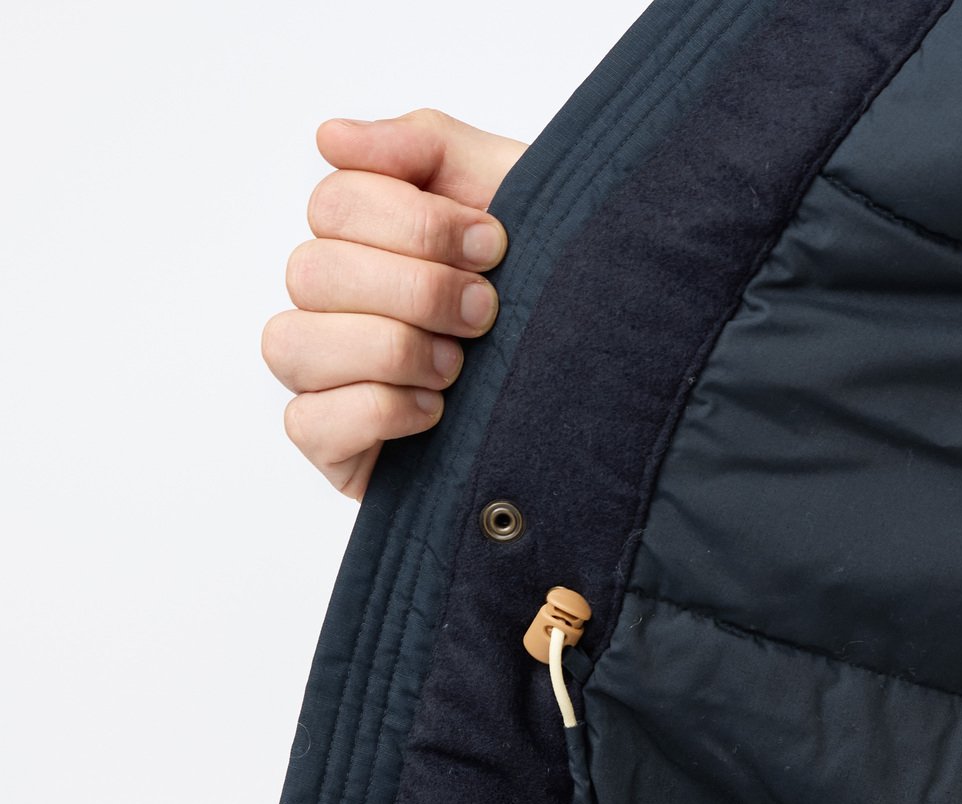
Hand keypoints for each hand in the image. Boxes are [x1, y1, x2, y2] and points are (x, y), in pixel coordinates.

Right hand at [265, 110, 527, 497]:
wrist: (610, 390)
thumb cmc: (553, 293)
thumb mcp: (510, 194)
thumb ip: (425, 147)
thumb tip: (331, 138)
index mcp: (366, 242)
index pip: (334, 204)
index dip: (414, 224)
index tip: (493, 245)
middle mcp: (335, 307)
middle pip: (312, 271)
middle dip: (414, 289)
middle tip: (486, 311)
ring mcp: (326, 379)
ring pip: (292, 343)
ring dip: (390, 348)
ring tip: (458, 366)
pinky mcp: (335, 449)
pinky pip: (308, 424)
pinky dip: (375, 412)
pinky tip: (436, 412)